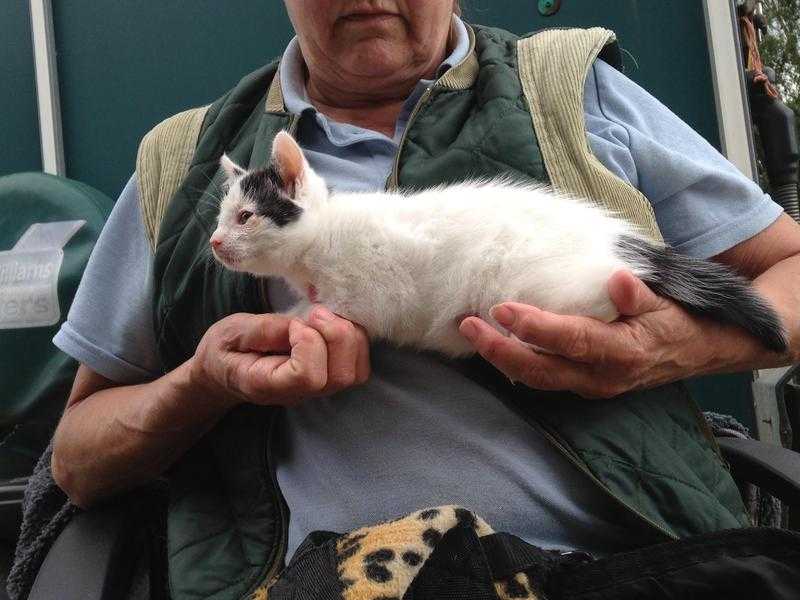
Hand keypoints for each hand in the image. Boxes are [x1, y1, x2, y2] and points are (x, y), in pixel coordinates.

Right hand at [190, 307, 369, 406]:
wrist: (226, 370)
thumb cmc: (227, 350)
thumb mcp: (230, 333)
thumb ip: (262, 330)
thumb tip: (301, 325)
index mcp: (268, 385)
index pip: (307, 376)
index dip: (309, 342)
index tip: (294, 324)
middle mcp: (299, 393)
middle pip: (341, 376)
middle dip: (337, 335)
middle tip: (315, 313)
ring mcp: (318, 390)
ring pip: (356, 372)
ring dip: (349, 336)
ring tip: (324, 317)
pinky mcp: (330, 377)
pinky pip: (359, 365)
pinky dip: (355, 340)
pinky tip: (332, 324)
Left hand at [458, 271, 715, 398]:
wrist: (702, 353)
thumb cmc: (680, 322)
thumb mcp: (668, 303)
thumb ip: (640, 294)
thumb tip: (617, 279)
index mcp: (622, 352)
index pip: (570, 340)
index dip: (535, 327)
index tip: (502, 310)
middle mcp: (601, 377)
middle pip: (541, 370)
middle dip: (499, 351)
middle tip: (466, 325)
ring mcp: (591, 386)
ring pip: (538, 379)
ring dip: (502, 359)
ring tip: (471, 333)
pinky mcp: (584, 385)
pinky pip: (545, 378)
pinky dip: (517, 364)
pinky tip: (496, 344)